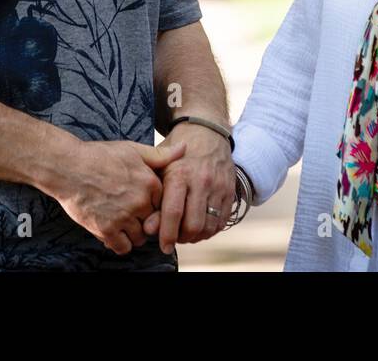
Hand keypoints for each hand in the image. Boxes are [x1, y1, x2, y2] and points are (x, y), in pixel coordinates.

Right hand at [51, 139, 184, 255]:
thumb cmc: (98, 156)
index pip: (164, 203)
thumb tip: (184, 149)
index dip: (153, 204)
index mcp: (149, 182)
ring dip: (133, 233)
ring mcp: (123, 217)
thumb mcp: (132, 149)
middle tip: (131, 213)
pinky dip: (119, 243)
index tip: (142, 201)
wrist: (68, 167)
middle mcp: (139, 201)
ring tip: (121, 222)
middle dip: (144, 219)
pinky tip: (113, 232)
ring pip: (140, 237)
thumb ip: (160, 154)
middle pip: (153, 222)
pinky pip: (123, 247)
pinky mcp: (106, 229)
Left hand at [141, 122, 234, 252]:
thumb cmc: (178, 152)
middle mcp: (200, 181)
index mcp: (179, 174)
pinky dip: (210, 230)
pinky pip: (221, 221)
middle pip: (192, 225)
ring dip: (196, 237)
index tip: (163, 246)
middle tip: (174, 238)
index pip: (173, 213)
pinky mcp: (230, 190)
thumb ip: (154, 198)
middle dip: (182, 238)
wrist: (207, 132)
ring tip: (186, 233)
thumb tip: (148, 228)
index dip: (167, 234)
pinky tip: (200, 227)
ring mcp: (218, 186)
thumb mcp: (160, 166)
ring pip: (208, 226)